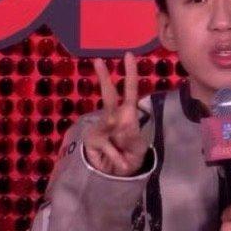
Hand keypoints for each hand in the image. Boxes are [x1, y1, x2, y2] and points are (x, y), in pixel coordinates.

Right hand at [84, 52, 149, 175]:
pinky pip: (108, 146)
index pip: (130, 92)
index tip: (129, 55)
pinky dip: (116, 157)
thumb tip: (122, 124)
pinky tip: (120, 164)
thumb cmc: (128, 156)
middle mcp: (112, 118)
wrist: (115, 174)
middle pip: (109, 96)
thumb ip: (133, 138)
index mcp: (127, 116)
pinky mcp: (92, 139)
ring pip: (108, 122)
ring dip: (117, 138)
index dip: (130, 75)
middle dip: (104, 80)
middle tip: (98, 61)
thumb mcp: (137, 149)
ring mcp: (100, 128)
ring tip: (125, 152)